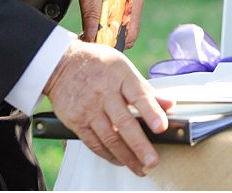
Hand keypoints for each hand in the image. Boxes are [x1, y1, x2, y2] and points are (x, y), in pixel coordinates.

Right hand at [44, 40, 173, 174]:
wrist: (61, 65)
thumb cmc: (98, 65)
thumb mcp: (124, 68)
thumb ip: (146, 89)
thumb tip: (169, 104)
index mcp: (121, 77)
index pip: (139, 96)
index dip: (151, 112)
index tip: (162, 127)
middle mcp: (104, 94)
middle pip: (124, 123)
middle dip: (139, 145)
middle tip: (152, 161)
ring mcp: (89, 109)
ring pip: (109, 137)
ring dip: (126, 156)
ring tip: (139, 167)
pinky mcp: (76, 122)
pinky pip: (93, 143)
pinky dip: (108, 155)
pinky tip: (120, 160)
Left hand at [78, 0, 143, 47]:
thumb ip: (92, 20)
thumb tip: (90, 41)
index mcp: (134, 4)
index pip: (130, 37)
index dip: (114, 45)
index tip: (96, 46)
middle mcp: (134, 3)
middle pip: (125, 33)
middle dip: (109, 39)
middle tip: (89, 38)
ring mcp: (129, 0)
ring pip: (120, 25)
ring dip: (106, 31)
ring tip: (89, 29)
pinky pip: (116, 17)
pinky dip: (106, 22)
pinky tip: (93, 19)